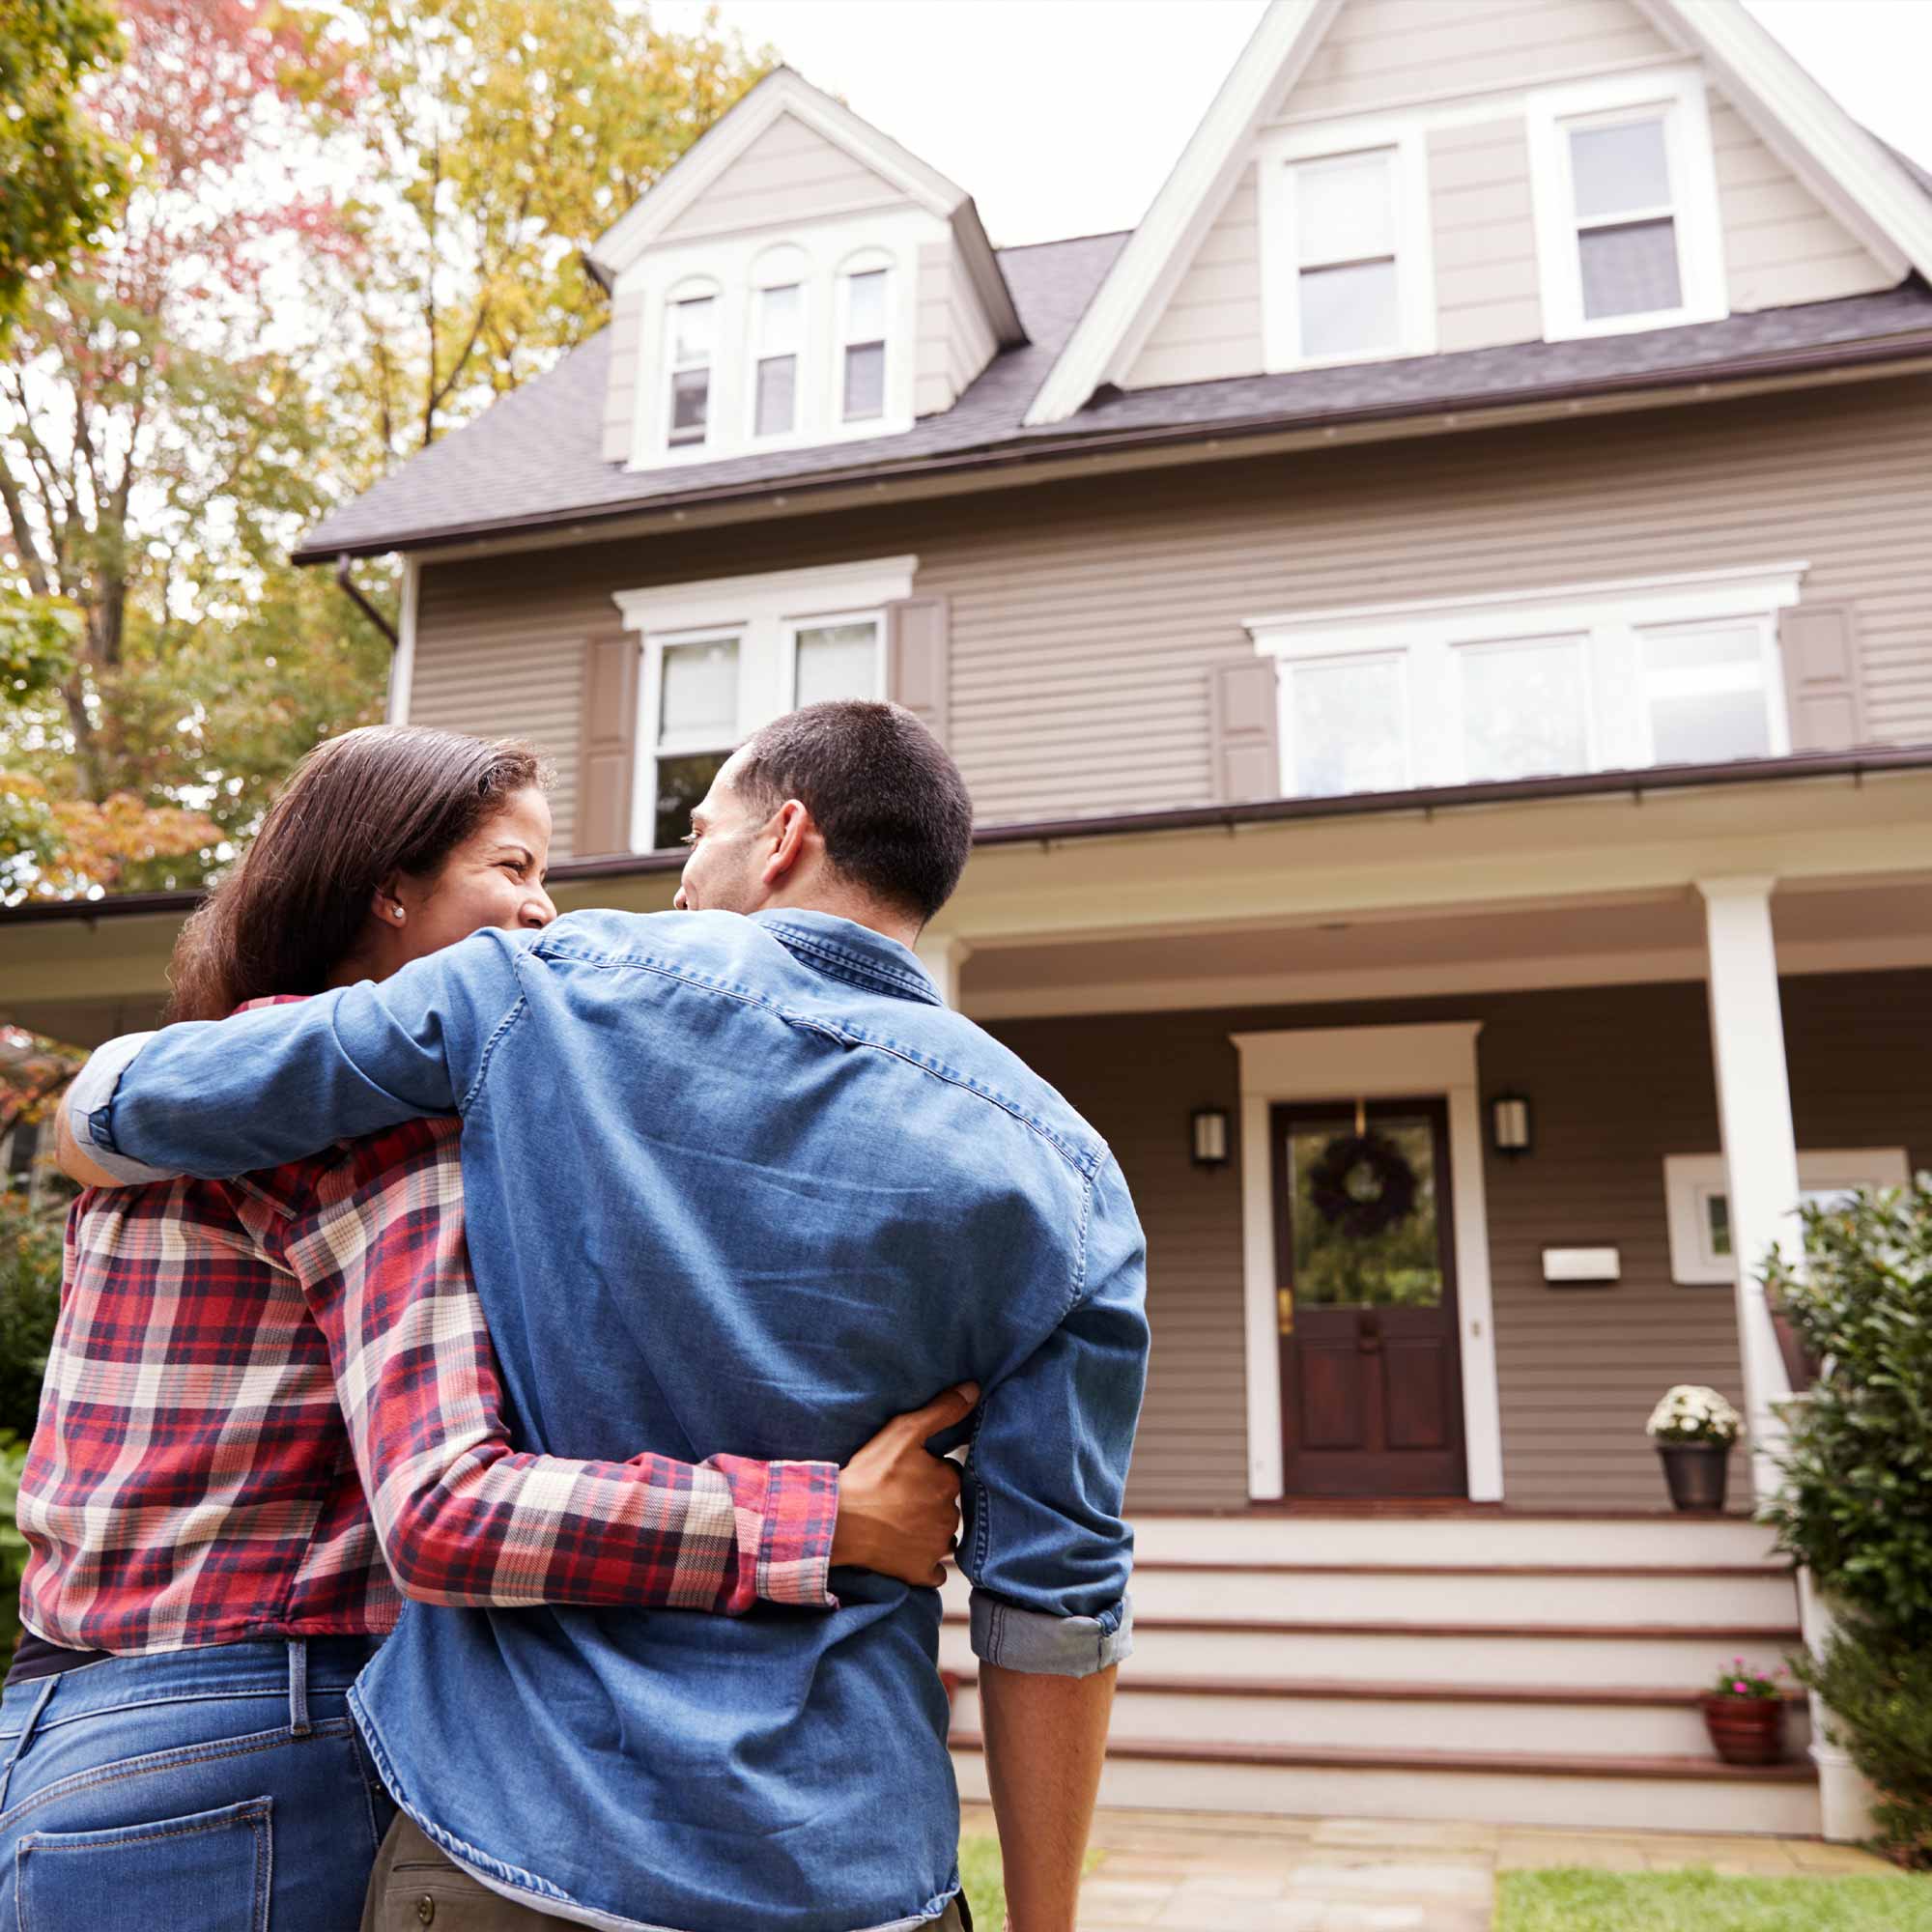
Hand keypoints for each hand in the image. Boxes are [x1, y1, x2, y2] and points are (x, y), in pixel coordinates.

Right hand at [831, 1382, 978, 1586]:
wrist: (838, 1521)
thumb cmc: (870, 1474)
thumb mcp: (904, 1431)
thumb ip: (942, 1411)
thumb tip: (974, 1390)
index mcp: (948, 1483)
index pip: (949, 1474)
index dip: (931, 1472)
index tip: (909, 1473)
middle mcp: (950, 1516)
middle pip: (947, 1505)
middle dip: (931, 1501)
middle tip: (901, 1497)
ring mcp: (936, 1547)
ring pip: (943, 1536)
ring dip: (930, 1531)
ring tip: (901, 1522)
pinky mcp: (920, 1572)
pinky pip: (933, 1570)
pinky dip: (925, 1563)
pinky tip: (907, 1551)